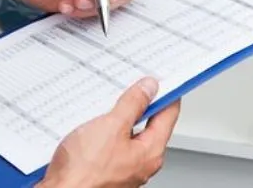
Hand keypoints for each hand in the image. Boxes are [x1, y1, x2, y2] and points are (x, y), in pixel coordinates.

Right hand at [39, 77, 180, 187]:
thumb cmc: (84, 171)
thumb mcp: (112, 126)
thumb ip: (133, 104)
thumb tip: (149, 88)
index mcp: (150, 152)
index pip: (168, 115)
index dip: (166, 93)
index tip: (159, 79)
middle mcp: (141, 164)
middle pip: (150, 125)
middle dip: (141, 104)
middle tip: (131, 85)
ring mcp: (123, 169)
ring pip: (128, 135)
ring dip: (119, 118)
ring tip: (106, 105)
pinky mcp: (105, 170)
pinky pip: (112, 145)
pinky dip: (106, 131)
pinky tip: (92, 125)